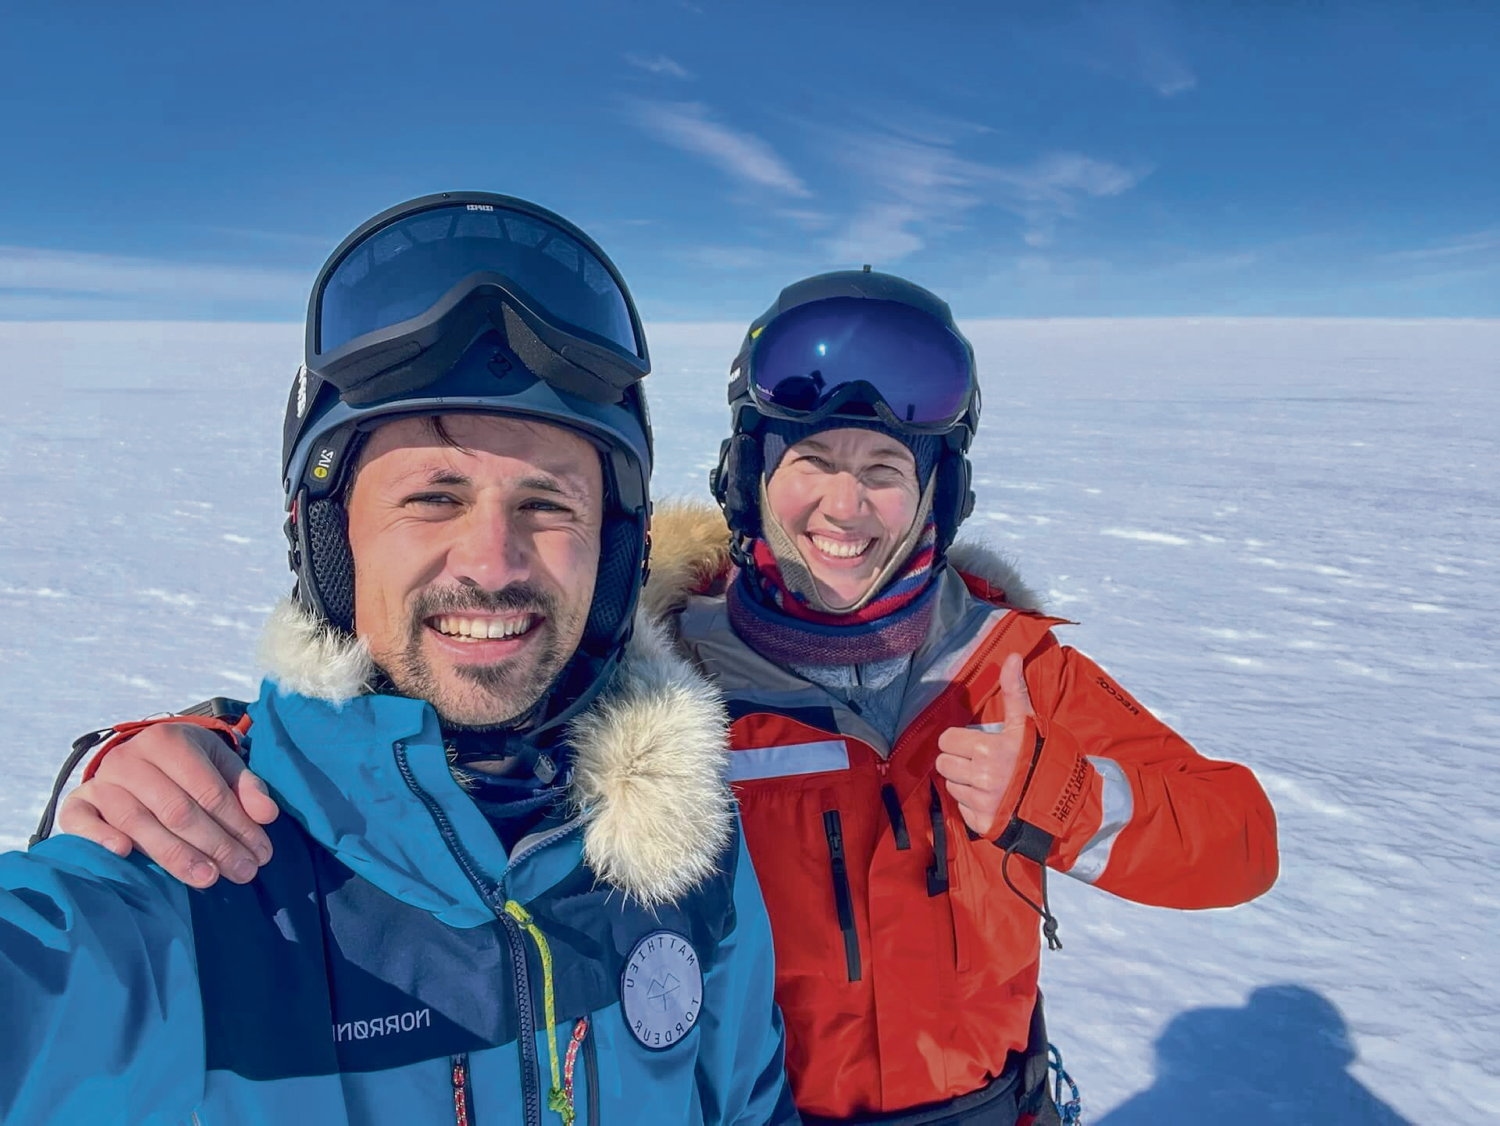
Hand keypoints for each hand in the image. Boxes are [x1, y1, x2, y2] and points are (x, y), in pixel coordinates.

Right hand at [57, 723, 278, 887]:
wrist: (135, 757)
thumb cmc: (186, 765)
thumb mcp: (219, 764)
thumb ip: (245, 787)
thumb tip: (267, 815)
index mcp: (169, 741)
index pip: (209, 790)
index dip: (238, 825)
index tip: (261, 854)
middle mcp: (130, 759)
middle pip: (177, 810)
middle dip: (215, 845)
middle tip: (243, 872)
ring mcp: (100, 781)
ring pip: (137, 821)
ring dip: (175, 854)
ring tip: (208, 879)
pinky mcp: (78, 803)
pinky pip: (80, 821)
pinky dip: (99, 838)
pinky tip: (124, 855)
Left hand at [934, 652, 1033, 837]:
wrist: (1069, 802)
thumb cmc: (1046, 757)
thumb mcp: (1029, 723)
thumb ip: (1014, 691)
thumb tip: (1010, 656)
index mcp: (987, 750)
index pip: (946, 740)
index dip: (959, 740)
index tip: (975, 743)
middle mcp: (981, 778)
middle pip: (943, 764)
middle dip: (957, 760)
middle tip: (979, 761)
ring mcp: (981, 803)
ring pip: (951, 786)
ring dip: (964, 782)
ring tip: (990, 780)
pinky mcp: (982, 824)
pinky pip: (961, 809)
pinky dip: (973, 805)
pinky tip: (993, 799)